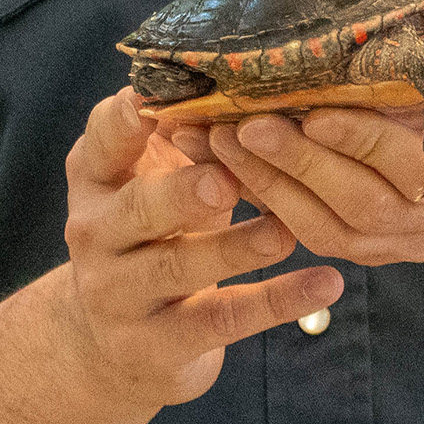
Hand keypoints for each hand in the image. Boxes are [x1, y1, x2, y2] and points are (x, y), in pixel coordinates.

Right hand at [57, 87, 343, 411]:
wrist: (116, 341)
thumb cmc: (151, 230)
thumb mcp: (149, 179)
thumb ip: (180, 136)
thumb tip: (248, 77)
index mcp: (96, 180)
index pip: (101, 144)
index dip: (123, 124)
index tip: (151, 102)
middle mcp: (96, 236)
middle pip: (136, 212)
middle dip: (180, 194)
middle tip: (224, 178)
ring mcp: (122, 296)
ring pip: (180, 267)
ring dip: (236, 248)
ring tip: (286, 230)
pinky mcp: (159, 346)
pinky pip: (224, 320)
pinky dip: (279, 302)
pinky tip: (326, 282)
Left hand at [171, 0, 423, 266]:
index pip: (423, 165)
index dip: (366, 142)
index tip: (314, 113)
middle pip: (371, 204)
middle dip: (302, 164)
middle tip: (246, 125)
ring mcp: (418, 241)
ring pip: (339, 233)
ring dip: (275, 188)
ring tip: (223, 146)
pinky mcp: (381, 252)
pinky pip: (322, 239)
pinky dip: (274, 205)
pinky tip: (235, 170)